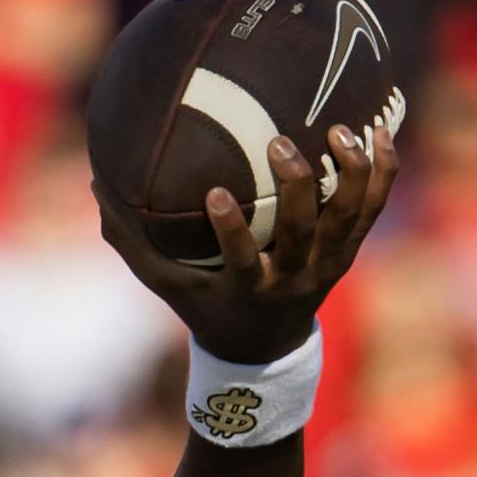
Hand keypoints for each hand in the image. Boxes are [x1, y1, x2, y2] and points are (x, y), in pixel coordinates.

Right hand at [103, 112, 402, 367]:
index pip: (242, 260)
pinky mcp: (349, 250)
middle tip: (279, 145)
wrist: (266, 347)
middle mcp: (294, 277)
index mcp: (250, 287)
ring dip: (348, 173)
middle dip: (297, 188)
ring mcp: (327, 265)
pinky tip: (381, 130)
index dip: (232, 230)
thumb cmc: (208, 305)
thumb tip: (94, 183)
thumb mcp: (168, 284)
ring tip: (340, 129)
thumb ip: (132, 241)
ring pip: (348, 217)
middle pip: (303, 232)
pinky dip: (381, 170)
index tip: (216, 194)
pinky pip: (373, 207)